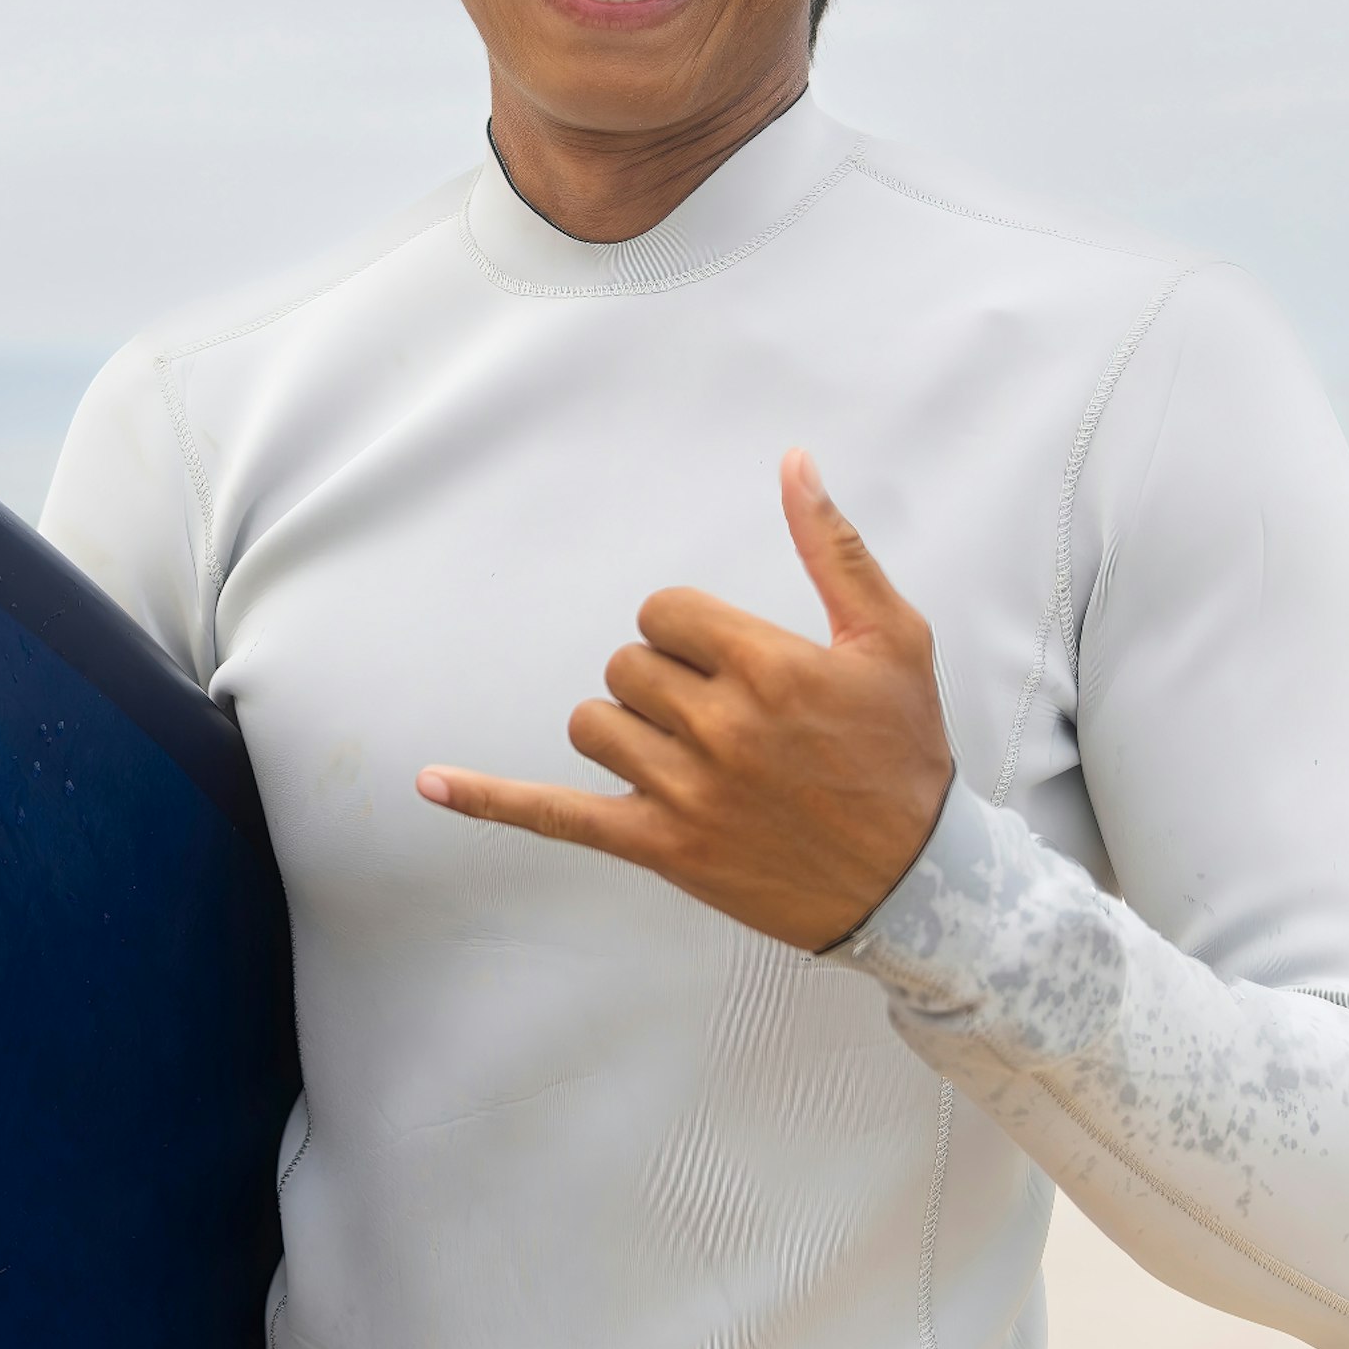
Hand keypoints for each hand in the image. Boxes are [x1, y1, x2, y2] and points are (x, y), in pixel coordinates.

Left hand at [414, 450, 954, 952]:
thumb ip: (834, 548)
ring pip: (594, 724)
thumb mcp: (890, 640)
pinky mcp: (660, 847)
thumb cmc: (903, 754)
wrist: (917, 884)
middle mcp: (720, 727)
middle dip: (663, 680)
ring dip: (626, 731)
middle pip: (626, 665)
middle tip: (722, 714)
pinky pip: (556, 815)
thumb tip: (794, 463)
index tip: (725, 659)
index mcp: (768, 666)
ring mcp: (684, 791)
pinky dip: (490, 799)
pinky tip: (431, 781)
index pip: (663, 612)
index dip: (686, 629)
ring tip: (685, 754)